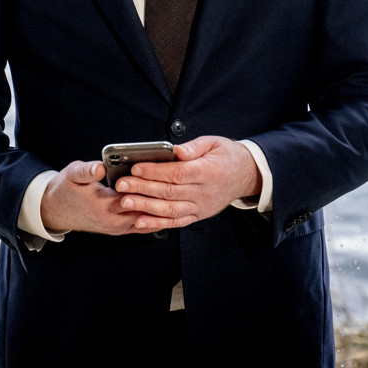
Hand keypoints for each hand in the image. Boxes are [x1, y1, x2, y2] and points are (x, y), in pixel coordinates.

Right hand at [39, 160, 169, 235]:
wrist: (55, 210)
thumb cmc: (66, 189)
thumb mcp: (73, 174)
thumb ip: (87, 171)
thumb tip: (100, 167)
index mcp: (103, 205)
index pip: (133, 196)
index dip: (147, 186)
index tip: (161, 173)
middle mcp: (113, 220)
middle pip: (145, 210)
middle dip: (159, 197)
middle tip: (177, 184)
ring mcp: (117, 228)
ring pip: (146, 221)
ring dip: (159, 209)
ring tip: (176, 196)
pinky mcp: (119, 230)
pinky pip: (142, 226)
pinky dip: (154, 219)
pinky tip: (165, 209)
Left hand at [113, 136, 261, 230]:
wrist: (246, 175)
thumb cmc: (227, 156)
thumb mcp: (213, 143)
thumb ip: (193, 147)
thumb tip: (176, 150)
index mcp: (208, 171)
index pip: (178, 173)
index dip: (155, 172)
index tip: (136, 168)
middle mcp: (204, 192)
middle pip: (170, 192)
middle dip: (142, 189)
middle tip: (121, 185)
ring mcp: (201, 206)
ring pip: (170, 210)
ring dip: (145, 208)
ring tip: (125, 202)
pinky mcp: (198, 215)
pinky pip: (176, 222)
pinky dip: (157, 224)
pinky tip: (140, 222)